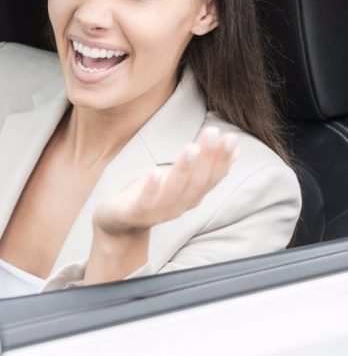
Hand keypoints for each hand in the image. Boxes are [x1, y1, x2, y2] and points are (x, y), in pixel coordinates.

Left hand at [93, 127, 238, 236]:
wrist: (119, 222)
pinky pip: (146, 199)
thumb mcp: (181, 180)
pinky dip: (153, 186)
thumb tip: (236, 151)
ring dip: (184, 168)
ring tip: (191, 147)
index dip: (222, 159)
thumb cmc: (152, 195)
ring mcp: (158, 210)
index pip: (212, 178)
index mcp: (191, 197)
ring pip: (175, 189)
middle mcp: (180, 205)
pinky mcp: (137, 211)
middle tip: (213, 132)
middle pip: (197, 181)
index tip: (231, 137)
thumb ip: (205, 168)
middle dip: (208, 157)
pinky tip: (156, 171)